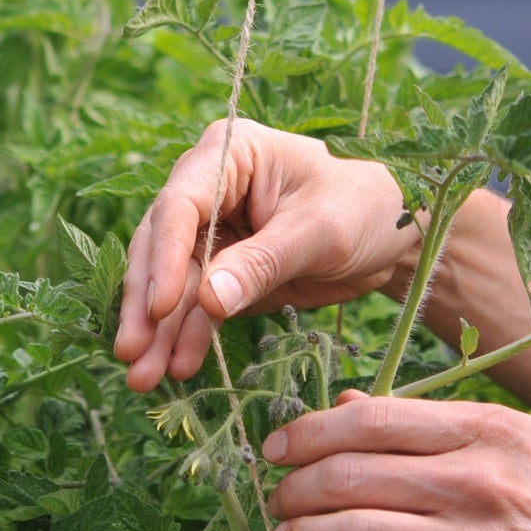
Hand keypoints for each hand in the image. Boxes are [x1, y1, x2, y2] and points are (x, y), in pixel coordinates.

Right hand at [114, 119, 418, 391]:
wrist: (399, 235)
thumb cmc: (366, 207)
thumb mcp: (320, 232)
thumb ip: (263, 263)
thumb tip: (207, 301)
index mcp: (229, 153)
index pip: (180, 205)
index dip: (165, 258)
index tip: (161, 307)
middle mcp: (208, 187)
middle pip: (161, 245)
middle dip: (147, 303)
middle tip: (131, 354)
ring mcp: (212, 231)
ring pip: (171, 283)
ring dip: (158, 331)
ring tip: (144, 378)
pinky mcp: (223, 271)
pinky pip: (195, 307)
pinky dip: (186, 338)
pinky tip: (178, 369)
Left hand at [266, 389, 530, 530]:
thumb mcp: (507, 435)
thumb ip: (424, 421)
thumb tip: (345, 405)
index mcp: (481, 430)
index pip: (372, 421)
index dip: (309, 432)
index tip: (277, 446)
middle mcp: (472, 483)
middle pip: (350, 476)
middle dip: (294, 487)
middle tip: (277, 496)